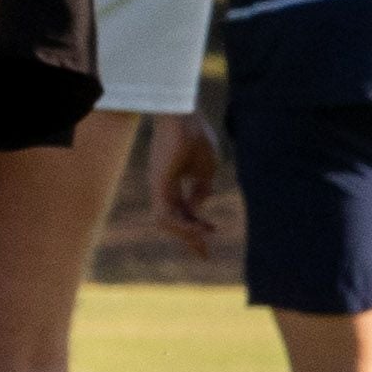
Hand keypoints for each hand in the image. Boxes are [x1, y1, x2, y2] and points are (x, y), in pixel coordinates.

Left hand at [149, 116, 229, 255]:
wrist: (186, 117)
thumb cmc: (196, 137)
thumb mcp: (206, 169)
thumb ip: (202, 190)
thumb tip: (197, 210)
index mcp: (174, 183)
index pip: (182, 212)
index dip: (197, 227)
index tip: (213, 235)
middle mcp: (163, 187)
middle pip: (173, 221)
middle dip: (190, 238)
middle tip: (205, 254)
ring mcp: (158, 186)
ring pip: (166, 222)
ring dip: (185, 233)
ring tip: (203, 237)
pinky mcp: (158, 184)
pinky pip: (165, 214)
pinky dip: (180, 224)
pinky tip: (196, 228)